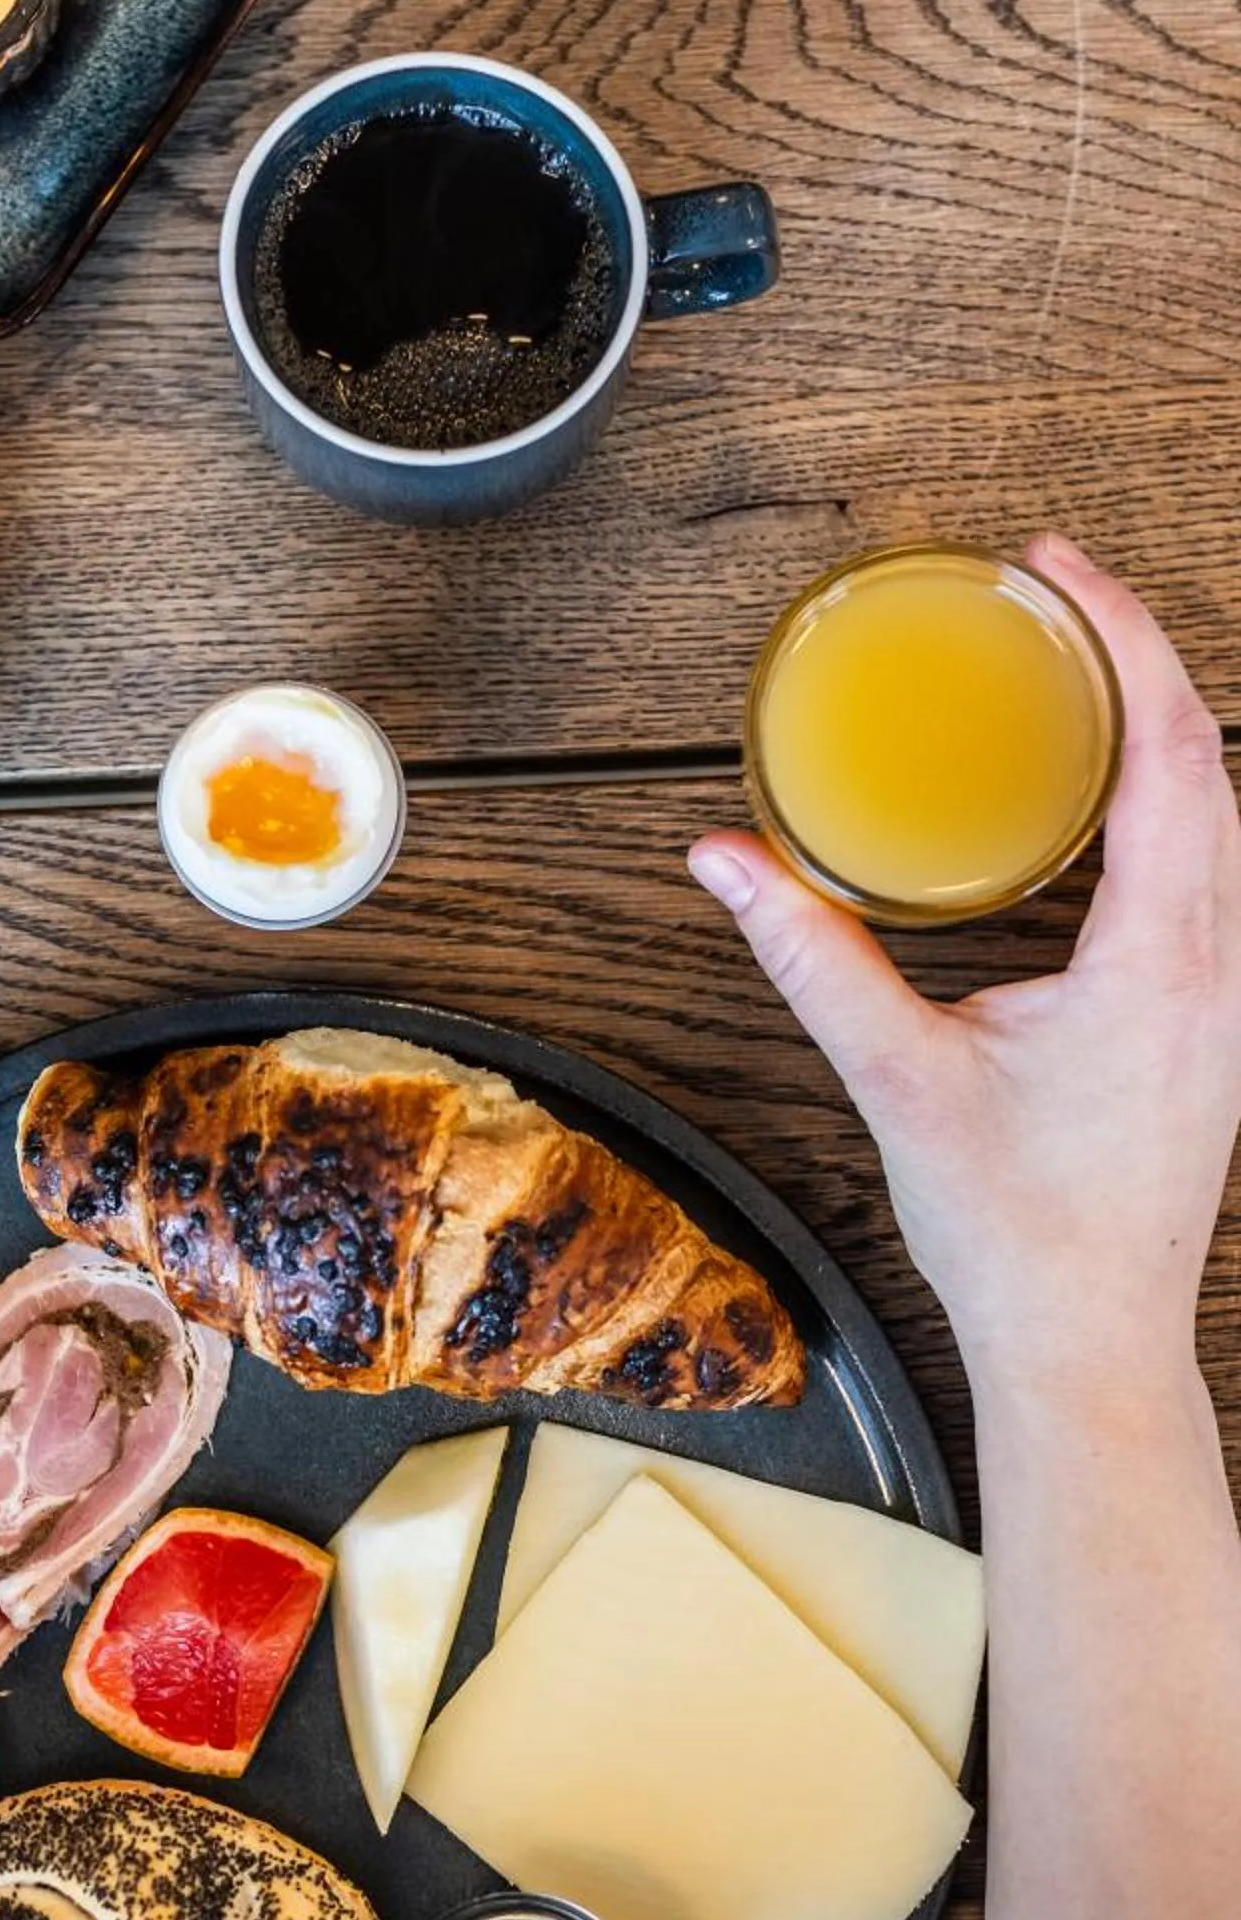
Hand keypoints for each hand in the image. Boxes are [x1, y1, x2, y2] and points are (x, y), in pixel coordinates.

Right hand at [687, 536, 1240, 1396]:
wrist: (1088, 1346)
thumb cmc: (1016, 1234)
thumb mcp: (897, 1075)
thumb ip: (811, 954)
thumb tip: (728, 861)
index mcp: (1160, 959)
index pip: (1173, 751)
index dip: (1124, 638)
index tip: (1058, 573)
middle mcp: (1219, 964)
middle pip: (1213, 760)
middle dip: (1139, 658)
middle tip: (1055, 595)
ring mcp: (1227, 995)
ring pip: (1223, 818)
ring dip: (1158, 730)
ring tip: (1077, 673)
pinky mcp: (1210, 1022)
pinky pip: (1210, 874)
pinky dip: (1163, 805)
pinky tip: (1098, 807)